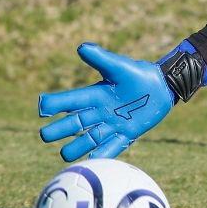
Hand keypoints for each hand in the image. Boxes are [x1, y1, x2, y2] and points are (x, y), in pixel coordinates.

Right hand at [38, 43, 174, 160]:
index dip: (54, 104)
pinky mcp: (127, 133)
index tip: (42, 109)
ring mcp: (112, 124)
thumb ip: (102, 58)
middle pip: (72, 124)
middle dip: (57, 130)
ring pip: (88, 140)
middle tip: (46, 135)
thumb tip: (81, 47)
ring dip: (76, 147)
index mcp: (94, 95)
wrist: (163, 86)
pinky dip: (103, 154)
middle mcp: (98, 112)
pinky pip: (112, 147)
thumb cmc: (139, 73)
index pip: (69, 101)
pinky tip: (93, 160)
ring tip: (65, 154)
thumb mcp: (120, 66)